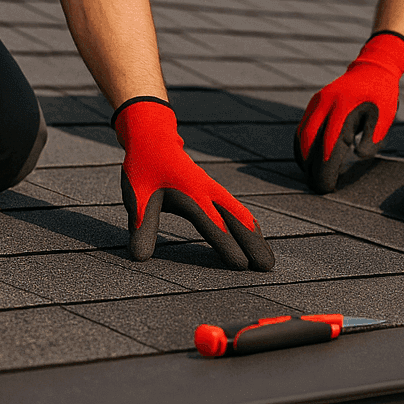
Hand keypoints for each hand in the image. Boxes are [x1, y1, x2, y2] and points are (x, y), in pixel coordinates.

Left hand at [114, 97, 273, 270]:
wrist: (153, 137)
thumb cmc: (144, 167)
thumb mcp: (136, 195)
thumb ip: (141, 226)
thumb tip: (138, 258)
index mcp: (192, 194)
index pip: (214, 224)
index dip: (227, 246)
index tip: (241, 266)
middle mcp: (208, 191)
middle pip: (237, 220)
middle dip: (253, 243)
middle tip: (268, 267)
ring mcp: (212, 189)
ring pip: (240, 214)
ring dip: (254, 235)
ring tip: (267, 257)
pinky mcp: (211, 189)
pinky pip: (235, 208)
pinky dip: (247, 223)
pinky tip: (253, 233)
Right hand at [294, 32, 403, 192]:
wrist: (373, 68)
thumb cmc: (382, 96)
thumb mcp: (385, 118)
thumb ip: (373, 139)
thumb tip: (357, 155)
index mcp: (344, 110)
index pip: (328, 147)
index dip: (326, 170)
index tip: (328, 187)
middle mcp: (326, 105)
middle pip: (309, 144)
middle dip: (312, 169)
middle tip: (318, 188)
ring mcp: (317, 103)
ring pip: (301, 136)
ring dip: (303, 159)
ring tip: (312, 176)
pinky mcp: (314, 103)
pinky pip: (302, 127)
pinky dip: (301, 146)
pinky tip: (307, 159)